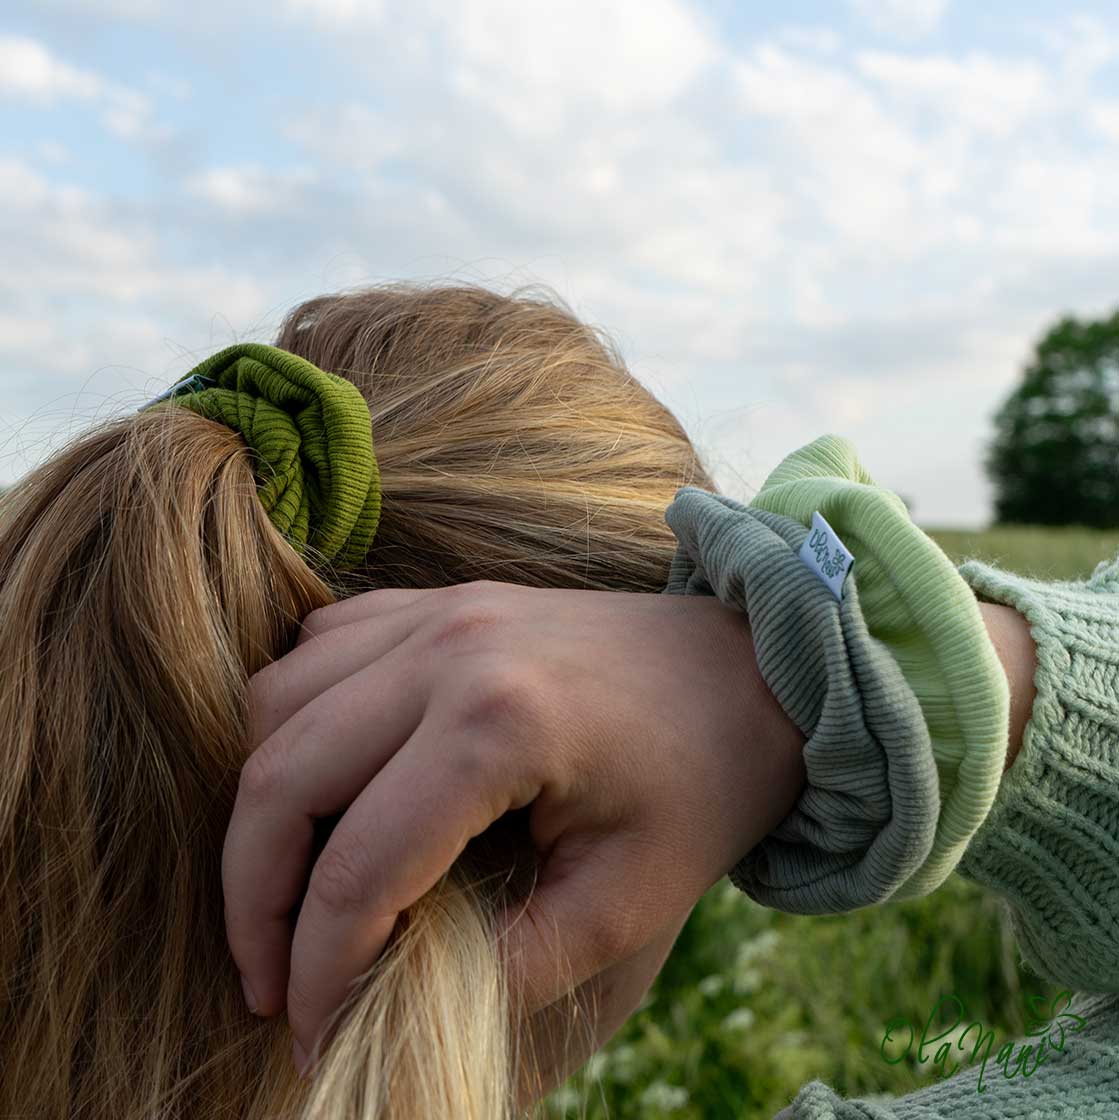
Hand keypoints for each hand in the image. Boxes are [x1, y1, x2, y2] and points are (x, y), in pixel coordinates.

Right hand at [222, 580, 806, 1072]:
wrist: (751, 672)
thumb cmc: (704, 785)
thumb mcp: (625, 905)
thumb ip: (505, 971)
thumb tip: (387, 1009)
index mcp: (500, 726)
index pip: (356, 871)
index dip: (317, 971)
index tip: (311, 1031)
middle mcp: (448, 650)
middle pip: (279, 778)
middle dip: (252, 899)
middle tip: (269, 980)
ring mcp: (437, 611)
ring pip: (276, 704)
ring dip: (262, 806)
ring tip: (288, 887)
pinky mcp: (438, 600)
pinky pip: (320, 648)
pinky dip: (294, 719)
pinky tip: (323, 778)